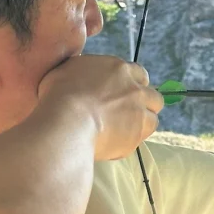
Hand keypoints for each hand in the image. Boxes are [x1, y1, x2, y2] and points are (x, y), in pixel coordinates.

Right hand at [36, 53, 164, 160]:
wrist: (67, 122)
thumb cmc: (58, 95)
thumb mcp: (67, 71)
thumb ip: (83, 73)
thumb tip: (80, 77)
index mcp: (119, 70)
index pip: (139, 74)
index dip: (133, 85)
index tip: (123, 94)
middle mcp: (134, 90)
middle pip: (154, 97)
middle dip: (145, 106)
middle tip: (127, 115)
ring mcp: (139, 114)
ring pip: (153, 120)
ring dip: (142, 125)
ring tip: (122, 132)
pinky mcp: (136, 136)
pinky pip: (139, 140)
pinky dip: (130, 142)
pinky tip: (113, 144)